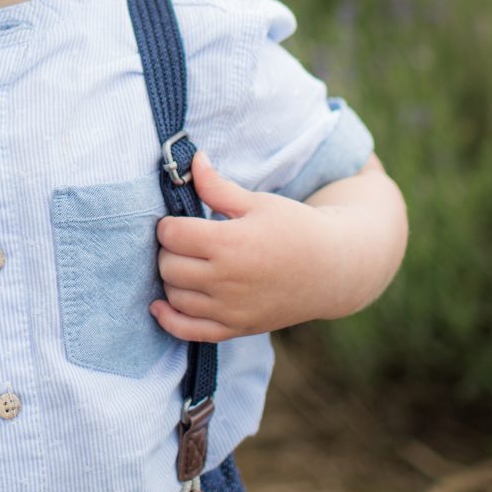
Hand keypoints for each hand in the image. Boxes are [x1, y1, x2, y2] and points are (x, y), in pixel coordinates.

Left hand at [148, 150, 350, 340]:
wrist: (332, 270)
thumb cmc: (296, 229)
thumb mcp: (258, 202)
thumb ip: (218, 187)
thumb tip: (193, 160)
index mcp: (230, 243)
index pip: (171, 234)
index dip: (169, 225)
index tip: (179, 222)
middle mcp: (226, 280)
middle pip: (168, 265)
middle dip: (169, 251)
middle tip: (184, 243)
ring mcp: (231, 309)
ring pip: (174, 296)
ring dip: (171, 279)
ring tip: (186, 265)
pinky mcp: (236, 328)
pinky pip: (189, 331)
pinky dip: (169, 320)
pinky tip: (159, 306)